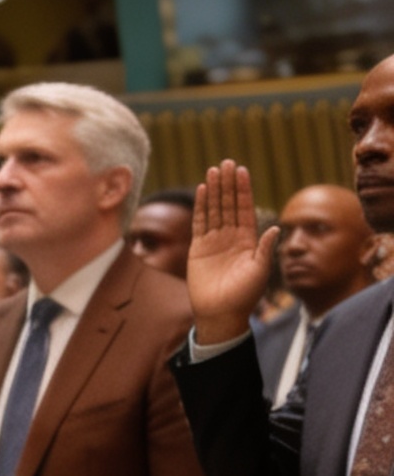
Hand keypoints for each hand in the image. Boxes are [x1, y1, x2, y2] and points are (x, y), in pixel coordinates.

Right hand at [188, 162, 276, 344]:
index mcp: (248, 240)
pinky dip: (201, 206)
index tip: (241, 171)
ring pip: (214, 209)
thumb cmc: (245, 295)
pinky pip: (199, 223)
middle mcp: (231, 237)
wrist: (221, 313)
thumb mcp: (261, 270)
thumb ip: (265, 248)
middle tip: (226, 162)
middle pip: (228, 204)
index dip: (243, 190)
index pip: (244, 208)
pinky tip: (201, 191)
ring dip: (213, 190)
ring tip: (213, 171)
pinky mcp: (198, 248)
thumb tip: (277, 227)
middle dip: (228, 184)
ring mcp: (213, 241)